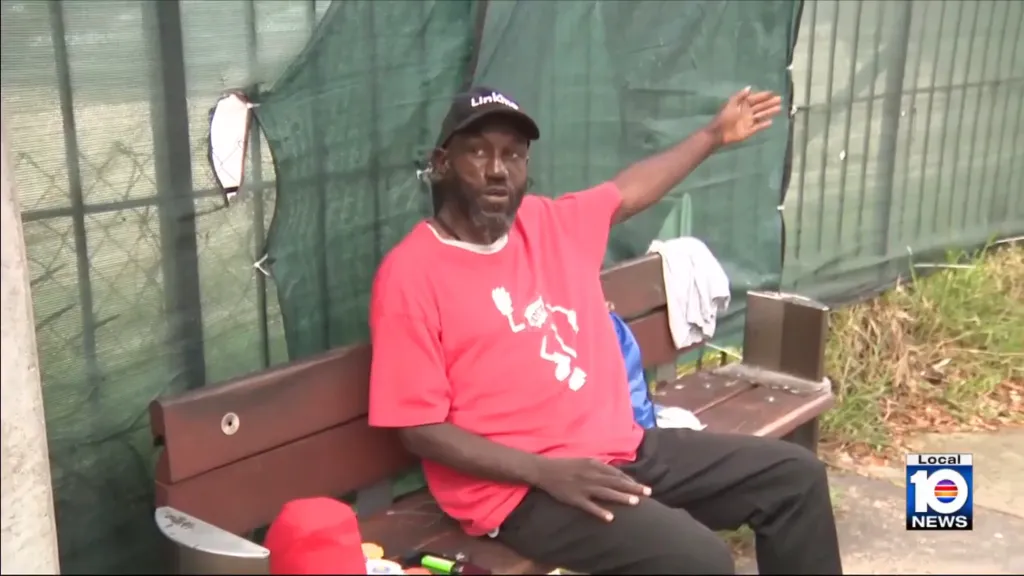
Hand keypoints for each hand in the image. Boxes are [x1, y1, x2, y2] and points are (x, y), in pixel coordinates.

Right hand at [533, 458, 650, 521]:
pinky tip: (610, 518)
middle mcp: (591, 475)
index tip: (641, 486)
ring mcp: (583, 487)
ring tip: (635, 503)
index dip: (630, 480)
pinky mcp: (575, 498)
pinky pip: (590, 506)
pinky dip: (600, 512)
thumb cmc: (566, 465)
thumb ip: (599, 467)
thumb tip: (614, 474)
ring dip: (621, 498)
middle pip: (616, 482)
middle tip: (648, 492)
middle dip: (633, 487)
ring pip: (606, 493)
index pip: (617, 473)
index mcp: (594, 465)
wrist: (545, 470)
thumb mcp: (584, 461)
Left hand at [708, 87, 782, 145]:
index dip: (763, 96)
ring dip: (770, 112)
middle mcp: (747, 112)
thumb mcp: (731, 104)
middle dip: (770, 103)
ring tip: (779, 108)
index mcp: (743, 105)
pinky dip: (764, 124)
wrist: (719, 133)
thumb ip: (740, 96)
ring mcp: (749, 121)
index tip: (772, 92)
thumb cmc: (725, 117)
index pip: (755, 99)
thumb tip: (749, 87)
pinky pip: (759, 126)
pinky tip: (771, 122)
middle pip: (761, 106)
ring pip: (762, 115)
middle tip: (780, 99)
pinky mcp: (749, 131)